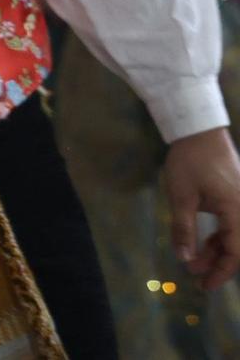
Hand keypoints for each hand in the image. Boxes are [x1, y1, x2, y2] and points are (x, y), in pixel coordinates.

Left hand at [165, 127, 239, 288]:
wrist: (199, 131)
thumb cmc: (190, 162)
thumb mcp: (181, 197)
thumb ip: (184, 229)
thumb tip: (184, 259)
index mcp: (237, 211)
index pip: (236, 251)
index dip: (222, 271)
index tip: (205, 285)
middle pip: (237, 246)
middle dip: (218, 264)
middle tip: (196, 278)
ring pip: (233, 236)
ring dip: (215, 250)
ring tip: (192, 263)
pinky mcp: (234, 198)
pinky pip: (230, 224)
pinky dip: (217, 236)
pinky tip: (200, 244)